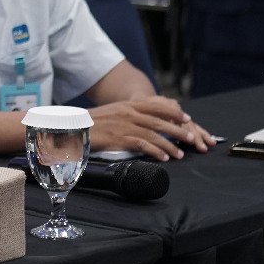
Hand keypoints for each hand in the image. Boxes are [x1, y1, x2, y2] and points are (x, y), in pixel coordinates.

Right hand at [88, 96, 214, 160]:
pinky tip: (164, 158)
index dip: (173, 112)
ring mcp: (125, 125)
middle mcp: (129, 113)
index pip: (156, 106)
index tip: (186, 118)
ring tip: (180, 154)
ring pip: (155, 134)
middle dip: (178, 130)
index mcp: (127, 105)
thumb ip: (127, 114)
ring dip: (170, 145)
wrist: (73, 127)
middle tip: (191, 138)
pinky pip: (144, 145)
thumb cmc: (91, 122)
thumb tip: (142, 121)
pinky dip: (156, 152)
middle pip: (160, 121)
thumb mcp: (112, 112)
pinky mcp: (120, 138)